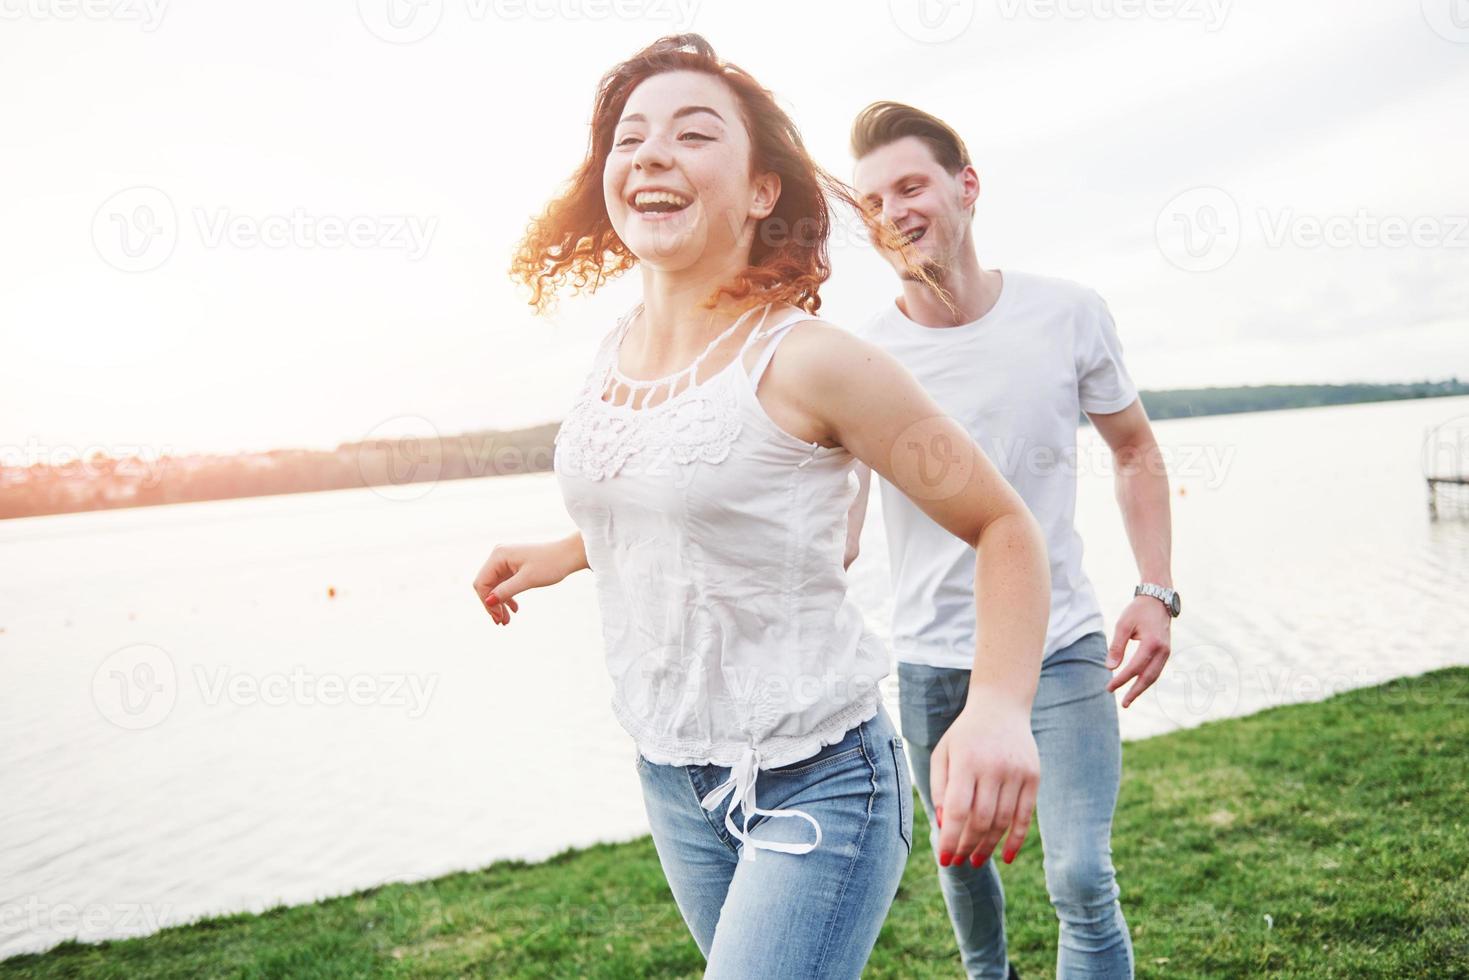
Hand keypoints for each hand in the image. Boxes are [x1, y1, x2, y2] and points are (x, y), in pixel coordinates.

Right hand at [470, 538, 576, 625]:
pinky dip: (508, 596)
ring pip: (495, 586)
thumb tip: (488, 602)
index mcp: (498, 556)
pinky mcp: (514, 566)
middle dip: (492, 604)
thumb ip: (506, 591)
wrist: (569, 554)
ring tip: (506, 621)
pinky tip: (514, 609)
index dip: (486, 602)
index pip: (482, 582)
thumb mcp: (527, 580)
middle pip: (486, 585)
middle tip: (501, 622)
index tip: (498, 617)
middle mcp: (499, 556)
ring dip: (500, 603)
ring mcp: (506, 561)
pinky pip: (505, 583)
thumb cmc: (550, 564)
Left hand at [930, 691, 1039, 868]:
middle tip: (959, 861)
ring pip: (1002, 821)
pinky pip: (1024, 815)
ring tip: (976, 860)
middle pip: (980, 820)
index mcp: (966, 761)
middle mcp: (992, 767)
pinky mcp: (1033, 777)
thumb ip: (939, 788)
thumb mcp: (943, 753)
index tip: (944, 860)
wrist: (1001, 707)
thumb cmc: (965, 735)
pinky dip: (1015, 839)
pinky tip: (1004, 856)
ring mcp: (1016, 772)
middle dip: (967, 846)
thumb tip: (944, 826)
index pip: (957, 810)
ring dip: (988, 846)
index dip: (950, 838)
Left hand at [1106, 595, 1172, 706]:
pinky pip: (1156, 670)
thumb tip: (1109, 668)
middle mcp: (1163, 650)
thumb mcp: (1123, 625)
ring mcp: (1166, 652)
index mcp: (1152, 643)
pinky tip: (1137, 686)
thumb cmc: (1138, 611)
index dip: (1121, 679)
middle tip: (1123, 704)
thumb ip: (1116, 647)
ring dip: (1142, 688)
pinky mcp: (1166, 652)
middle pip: (1148, 677)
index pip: (1134, 668)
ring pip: (1154, 676)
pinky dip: (1147, 680)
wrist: (1158, 600)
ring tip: (1129, 699)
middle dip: (1135, 691)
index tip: (1109, 687)